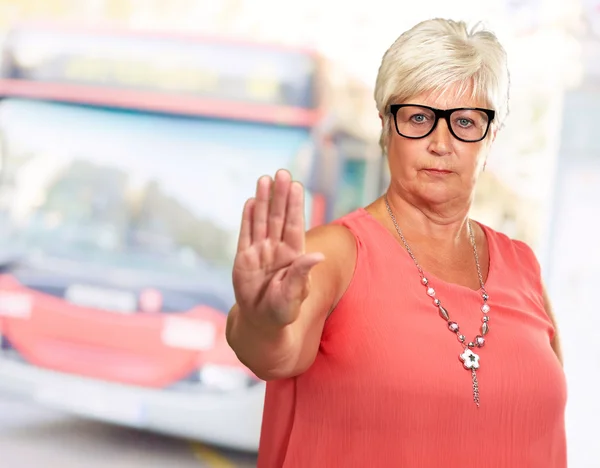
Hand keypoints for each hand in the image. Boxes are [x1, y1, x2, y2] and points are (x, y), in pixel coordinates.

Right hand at [232, 170, 323, 326]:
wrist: (261, 322)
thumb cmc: (283, 310)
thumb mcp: (294, 294)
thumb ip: (302, 273)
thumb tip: (318, 255)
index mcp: (293, 255)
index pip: (294, 224)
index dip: (295, 205)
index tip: (297, 185)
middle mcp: (277, 249)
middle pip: (278, 217)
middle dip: (280, 195)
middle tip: (282, 173)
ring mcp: (260, 251)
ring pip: (261, 220)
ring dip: (263, 200)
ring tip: (265, 179)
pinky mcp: (243, 258)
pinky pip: (245, 234)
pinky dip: (247, 218)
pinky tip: (250, 201)